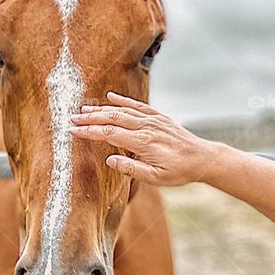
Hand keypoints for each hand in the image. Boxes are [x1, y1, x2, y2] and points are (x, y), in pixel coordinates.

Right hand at [68, 91, 215, 185]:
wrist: (202, 158)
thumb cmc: (179, 171)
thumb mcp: (155, 178)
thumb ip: (131, 168)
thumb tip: (109, 160)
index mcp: (143, 142)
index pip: (110, 134)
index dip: (90, 131)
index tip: (74, 131)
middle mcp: (146, 127)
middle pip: (112, 118)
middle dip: (90, 117)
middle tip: (72, 118)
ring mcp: (152, 120)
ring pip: (122, 110)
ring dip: (101, 109)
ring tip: (84, 109)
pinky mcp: (158, 117)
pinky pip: (137, 105)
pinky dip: (122, 100)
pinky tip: (110, 97)